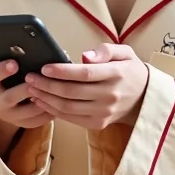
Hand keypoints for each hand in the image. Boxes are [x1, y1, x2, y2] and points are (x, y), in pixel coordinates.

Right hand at [0, 59, 50, 153]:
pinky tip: (59, 100)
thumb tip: (33, 46)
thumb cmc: (7, 73)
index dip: (1, 70)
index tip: (14, 63)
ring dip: (41, 100)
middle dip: (24, 89)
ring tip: (54, 89)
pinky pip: (37, 120)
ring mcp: (9, 116)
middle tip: (37, 79)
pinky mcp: (22, 124)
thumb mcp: (3, 63)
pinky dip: (49, 111)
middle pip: (9, 98)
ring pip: (26, 112)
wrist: (5, 97)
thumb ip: (11, 55)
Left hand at [24, 43, 148, 129]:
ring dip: (46, 98)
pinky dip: (53, 110)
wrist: (145, 99)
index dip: (62, 72)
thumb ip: (106, 50)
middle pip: (72, 92)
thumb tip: (85, 56)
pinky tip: (42, 101)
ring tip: (31, 88)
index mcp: (117, 75)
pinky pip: (71, 118)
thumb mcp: (126, 53)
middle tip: (30, 77)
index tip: (44, 67)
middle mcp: (110, 96)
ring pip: (68, 107)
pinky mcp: (98, 124)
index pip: (85, 74)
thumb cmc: (130, 71)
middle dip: (47, 85)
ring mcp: (103, 113)